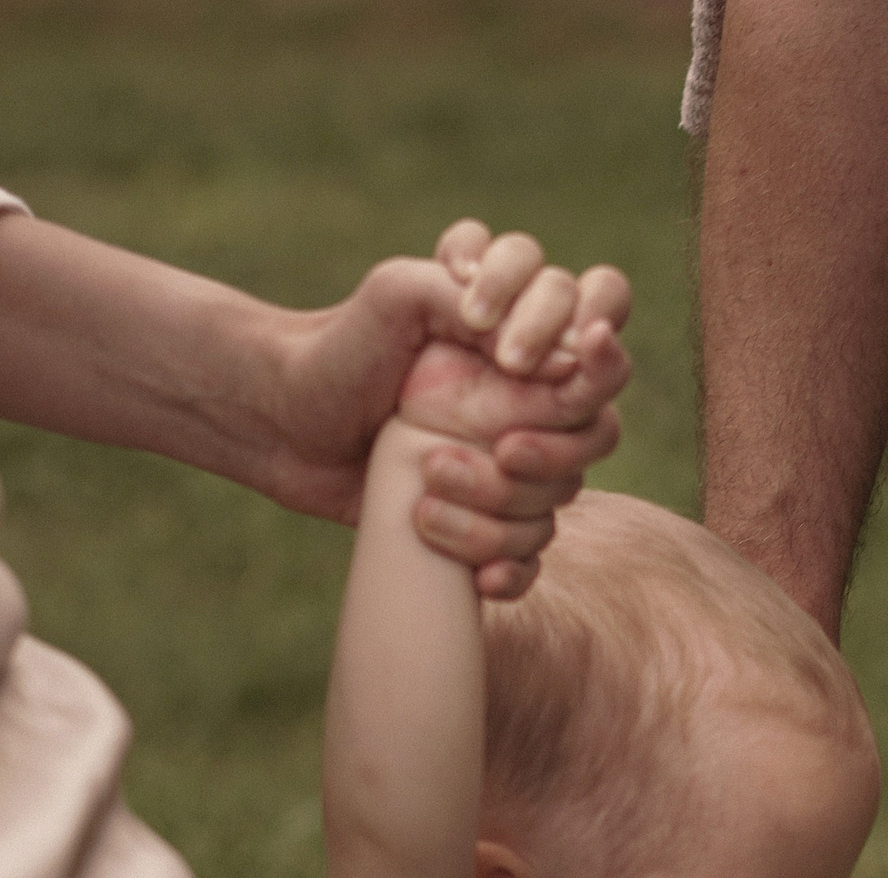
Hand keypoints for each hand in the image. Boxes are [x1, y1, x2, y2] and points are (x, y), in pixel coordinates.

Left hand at [248, 222, 631, 540]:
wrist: (283, 422)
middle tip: (494, 448)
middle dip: (546, 450)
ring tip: (427, 491)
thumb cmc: (340, 348)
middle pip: (597, 433)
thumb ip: (479, 298)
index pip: (605, 329)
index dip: (587, 353)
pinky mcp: (485, 518)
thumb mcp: (400, 293)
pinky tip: (475, 575)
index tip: (510, 361)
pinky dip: (507, 568)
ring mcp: (512, 463)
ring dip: (500, 508)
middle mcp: (531, 400)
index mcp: (526, 335)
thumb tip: (567, 360)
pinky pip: (530, 556)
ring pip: (560, 500)